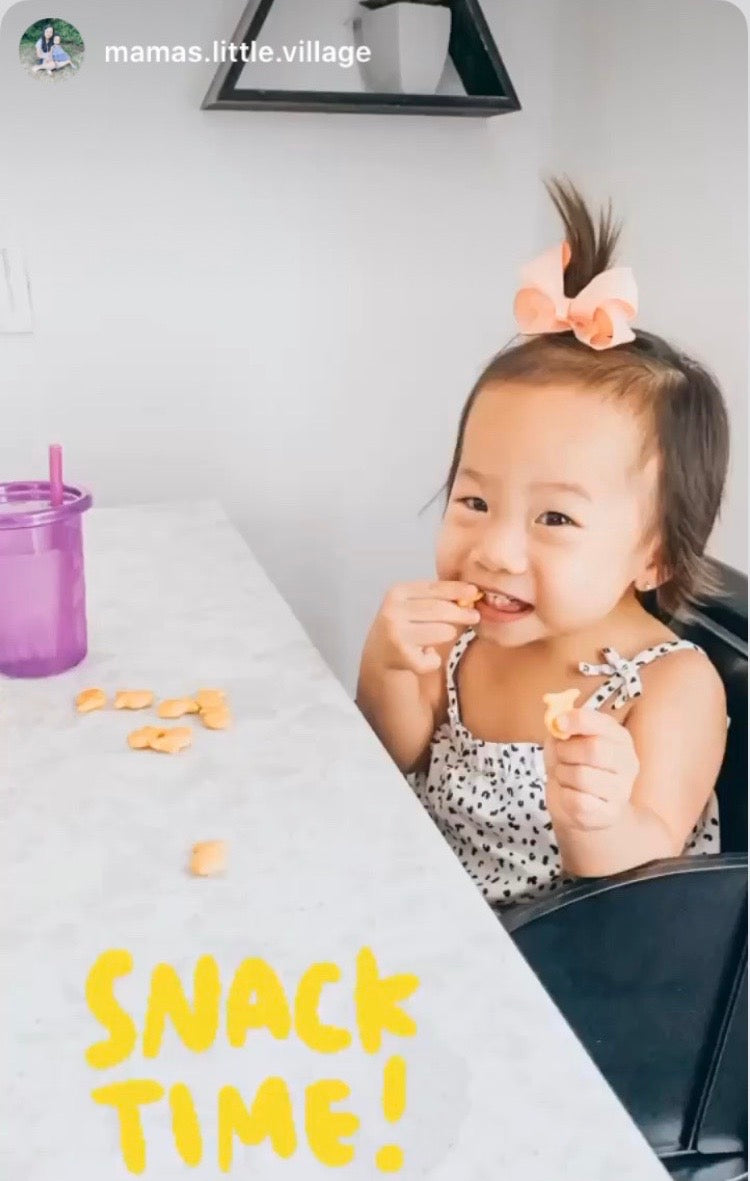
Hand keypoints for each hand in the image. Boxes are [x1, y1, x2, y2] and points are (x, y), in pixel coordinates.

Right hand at [369, 580, 480, 675]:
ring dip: (449, 634)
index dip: (456, 590)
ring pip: (441, 632)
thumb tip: (471, 592)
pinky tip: (427, 655)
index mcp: (397, 592)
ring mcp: (396, 634)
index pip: (433, 588)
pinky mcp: (402, 657)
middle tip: (475, 616)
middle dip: (461, 613)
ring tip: (443, 635)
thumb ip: (436, 596)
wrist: (379, 651)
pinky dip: (434, 660)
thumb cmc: (405, 622)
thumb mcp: (413, 603)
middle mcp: (393, 612)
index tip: (473, 592)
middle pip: (439, 609)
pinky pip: (433, 659)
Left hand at [544, 708, 639, 831]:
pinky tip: (571, 795)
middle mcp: (628, 762)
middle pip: (594, 749)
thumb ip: (564, 728)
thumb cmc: (574, 766)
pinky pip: (578, 801)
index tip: (559, 723)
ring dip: (563, 774)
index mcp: (620, 738)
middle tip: (561, 756)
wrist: (582, 807)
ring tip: (566, 777)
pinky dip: (565, 796)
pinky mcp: (609, 814)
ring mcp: (622, 790)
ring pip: (582, 776)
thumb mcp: (567, 741)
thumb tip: (558, 721)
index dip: (576, 720)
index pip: (601, 722)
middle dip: (566, 751)